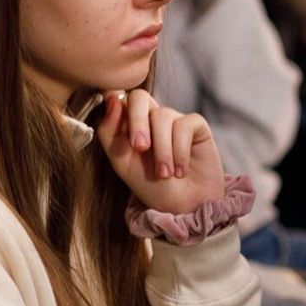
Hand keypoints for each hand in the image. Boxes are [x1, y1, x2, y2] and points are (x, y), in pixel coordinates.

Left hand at [96, 89, 226, 215]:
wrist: (182, 207)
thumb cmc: (151, 187)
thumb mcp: (121, 163)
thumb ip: (109, 132)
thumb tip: (113, 99)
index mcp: (130, 124)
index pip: (119, 99)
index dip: (117, 108)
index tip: (118, 130)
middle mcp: (151, 117)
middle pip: (140, 97)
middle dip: (138, 122)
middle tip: (140, 148)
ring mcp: (174, 119)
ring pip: (162, 116)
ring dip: (162, 149)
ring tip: (165, 174)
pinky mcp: (196, 125)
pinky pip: (184, 125)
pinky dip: (180, 151)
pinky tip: (181, 170)